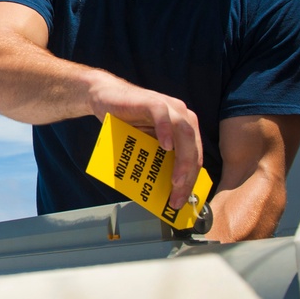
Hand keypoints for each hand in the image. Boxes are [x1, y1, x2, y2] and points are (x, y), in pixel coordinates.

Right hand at [88, 74, 202, 208]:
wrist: (105, 97)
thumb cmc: (126, 122)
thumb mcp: (145, 144)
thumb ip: (157, 158)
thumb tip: (165, 187)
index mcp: (183, 128)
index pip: (194, 156)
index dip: (191, 179)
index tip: (182, 200)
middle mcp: (181, 116)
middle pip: (193, 147)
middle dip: (188, 175)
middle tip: (178, 196)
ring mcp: (168, 107)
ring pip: (184, 133)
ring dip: (183, 159)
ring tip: (175, 180)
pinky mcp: (152, 101)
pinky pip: (163, 116)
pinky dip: (166, 131)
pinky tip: (166, 147)